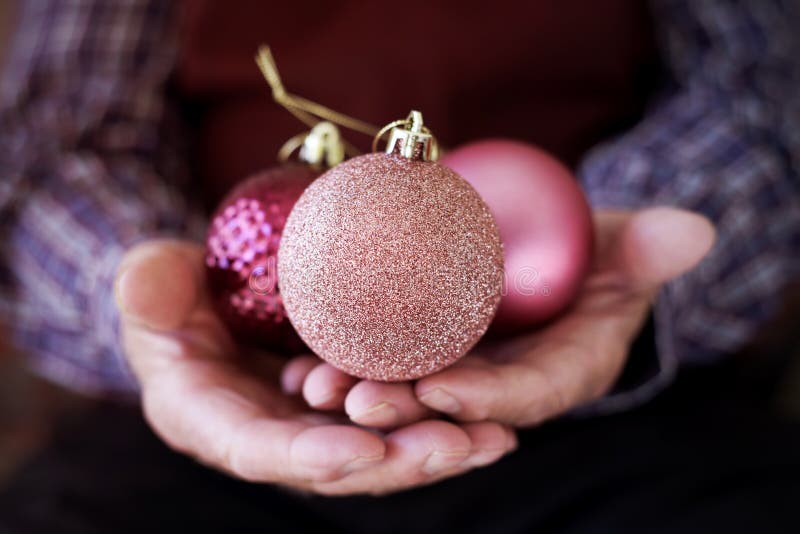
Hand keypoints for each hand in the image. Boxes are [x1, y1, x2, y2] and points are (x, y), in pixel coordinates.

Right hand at [115, 239, 516, 494]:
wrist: (211, 294)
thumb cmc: (173, 290)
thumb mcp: (151, 282)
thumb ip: (147, 287)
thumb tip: (146, 286)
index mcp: (210, 421)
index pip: (258, 451)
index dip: (309, 458)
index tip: (365, 451)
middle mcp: (269, 437)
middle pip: (335, 465)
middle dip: (395, 463)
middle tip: (453, 447)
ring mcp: (313, 424)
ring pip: (378, 450)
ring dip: (434, 451)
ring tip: (493, 440)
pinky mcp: (348, 404)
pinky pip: (397, 418)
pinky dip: (442, 420)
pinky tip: (494, 420)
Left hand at [286, 207, 714, 427]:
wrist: (549, 248)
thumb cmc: (594, 250)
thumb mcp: (623, 246)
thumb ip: (649, 247)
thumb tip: (695, 230)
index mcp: (563, 371)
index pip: (530, 395)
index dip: (491, 398)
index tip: (445, 390)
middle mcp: (508, 383)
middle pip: (457, 404)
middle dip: (408, 408)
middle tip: (355, 399)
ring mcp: (464, 367)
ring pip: (410, 389)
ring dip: (363, 391)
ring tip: (317, 384)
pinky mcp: (424, 348)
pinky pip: (383, 361)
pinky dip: (345, 360)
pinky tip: (300, 357)